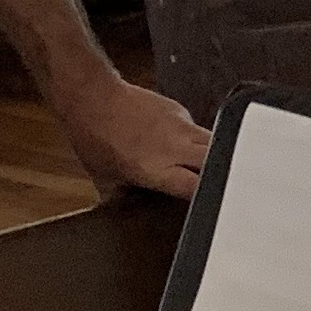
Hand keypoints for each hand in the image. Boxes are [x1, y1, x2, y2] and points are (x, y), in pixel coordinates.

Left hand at [56, 74, 209, 201]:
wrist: (94, 99)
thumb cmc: (94, 138)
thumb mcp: (105, 179)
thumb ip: (123, 198)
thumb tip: (128, 211)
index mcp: (157, 169)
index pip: (198, 188)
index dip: (204, 199)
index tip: (201, 204)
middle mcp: (175, 147)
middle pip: (216, 162)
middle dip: (216, 174)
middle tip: (208, 183)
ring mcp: (181, 125)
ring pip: (214, 142)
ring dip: (210, 155)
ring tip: (196, 163)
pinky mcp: (180, 110)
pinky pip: (197, 128)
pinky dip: (193, 139)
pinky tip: (176, 142)